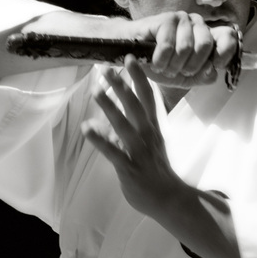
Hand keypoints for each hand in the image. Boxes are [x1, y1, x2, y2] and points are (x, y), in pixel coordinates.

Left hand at [82, 63, 180, 218]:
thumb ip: (128, 131)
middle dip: (122, 87)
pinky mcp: (130, 168)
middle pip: (136, 106)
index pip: (147, 97)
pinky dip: (100, 140)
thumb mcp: (146, 145)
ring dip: (110, 108)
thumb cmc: (155, 171)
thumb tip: (106, 121)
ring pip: (124, 126)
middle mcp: (147, 136)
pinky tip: (87, 128)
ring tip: (96, 91)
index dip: (139, 78)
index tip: (130, 58)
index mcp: (152, 128)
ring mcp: (139, 151)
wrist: (169, 199)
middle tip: (108, 69)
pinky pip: (113, 152)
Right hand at [118, 11, 239, 88]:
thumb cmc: (161, 63)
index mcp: (207, 36)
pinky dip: (160, 60)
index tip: (213, 66)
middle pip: (205, 46)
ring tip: (164, 67)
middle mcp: (197, 24)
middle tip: (178, 71)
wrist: (132, 54)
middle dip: (190, 66)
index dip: (224, 53)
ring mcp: (182, 19)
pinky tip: (155, 62)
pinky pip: (168, 45)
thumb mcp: (186, 78)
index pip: (228, 37)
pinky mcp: (166, 19)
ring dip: (172, 65)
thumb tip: (212, 70)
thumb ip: (203, 77)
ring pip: (185, 48)